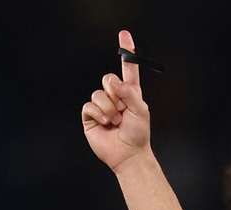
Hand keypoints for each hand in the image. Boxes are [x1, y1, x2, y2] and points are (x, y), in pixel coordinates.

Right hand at [81, 30, 150, 172]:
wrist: (128, 154)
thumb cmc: (138, 134)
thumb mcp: (141, 110)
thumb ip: (130, 93)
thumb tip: (115, 83)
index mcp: (130, 93)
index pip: (128, 69)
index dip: (126, 52)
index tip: (124, 35)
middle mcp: (115, 97)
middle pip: (108, 78)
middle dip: (114, 91)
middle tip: (122, 107)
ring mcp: (102, 106)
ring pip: (98, 94)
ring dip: (109, 109)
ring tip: (116, 121)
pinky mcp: (90, 117)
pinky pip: (89, 105)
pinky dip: (99, 114)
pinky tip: (106, 124)